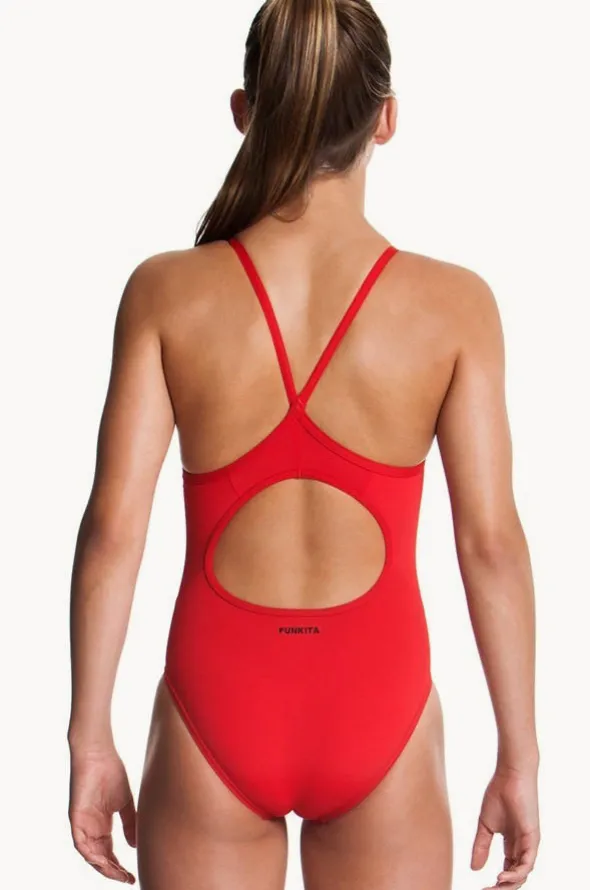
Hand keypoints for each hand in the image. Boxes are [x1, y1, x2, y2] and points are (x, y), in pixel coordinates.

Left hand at [69, 746, 136, 883]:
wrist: (98, 754)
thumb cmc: (111, 772)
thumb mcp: (124, 803)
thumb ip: (130, 824)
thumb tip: (135, 847)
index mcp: (102, 824)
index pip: (109, 853)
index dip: (120, 866)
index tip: (132, 876)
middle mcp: (91, 827)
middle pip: (100, 858)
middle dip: (113, 871)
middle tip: (126, 879)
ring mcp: (83, 824)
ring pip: (90, 854)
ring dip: (102, 866)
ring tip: (117, 874)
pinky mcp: (76, 818)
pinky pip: (80, 843)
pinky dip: (90, 854)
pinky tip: (102, 860)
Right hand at [471, 764, 539, 888]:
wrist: (509, 775)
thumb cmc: (498, 794)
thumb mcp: (485, 825)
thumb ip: (481, 846)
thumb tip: (474, 869)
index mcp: (512, 844)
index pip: (507, 871)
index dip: (496, 883)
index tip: (482, 888)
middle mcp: (522, 847)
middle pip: (515, 876)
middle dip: (502, 888)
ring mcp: (529, 843)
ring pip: (522, 873)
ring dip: (508, 884)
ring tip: (494, 887)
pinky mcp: (533, 838)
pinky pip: (528, 863)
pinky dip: (516, 873)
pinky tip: (502, 876)